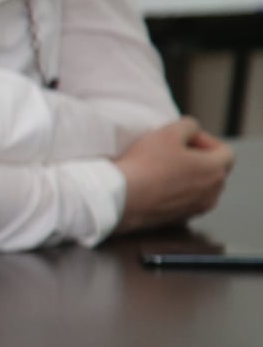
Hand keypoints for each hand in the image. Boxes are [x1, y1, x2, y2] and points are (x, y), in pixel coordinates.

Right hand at [116, 117, 235, 233]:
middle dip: (198, 159)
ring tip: (163, 168)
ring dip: (187, 176)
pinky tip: (155, 184)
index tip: (185, 138)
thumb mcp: (168, 132)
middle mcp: (212, 193)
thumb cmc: (146, 164)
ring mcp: (196, 209)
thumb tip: (192, 131)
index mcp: (215, 170)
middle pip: (214, 171)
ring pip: (200, 188)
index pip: (225, 152)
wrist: (120, 198)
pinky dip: (176, 192)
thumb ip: (189, 126)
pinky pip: (184, 201)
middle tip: (173, 151)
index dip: (205, 140)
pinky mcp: (178, 220)